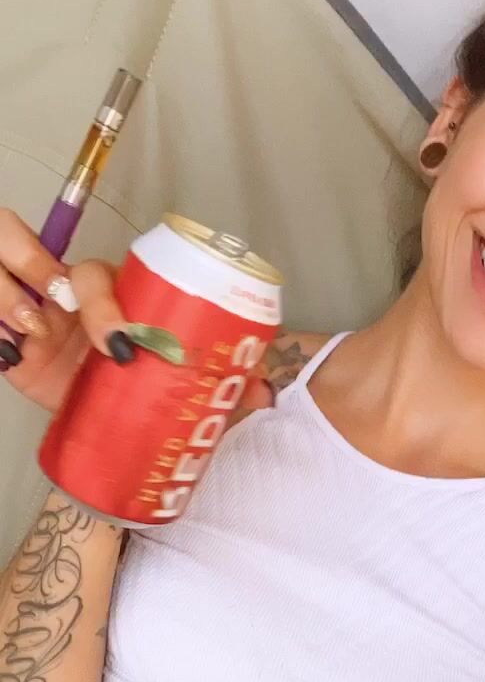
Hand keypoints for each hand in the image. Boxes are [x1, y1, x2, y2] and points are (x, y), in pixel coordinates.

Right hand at [0, 209, 273, 415]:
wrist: (103, 427)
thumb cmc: (142, 389)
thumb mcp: (175, 383)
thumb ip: (218, 383)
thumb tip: (262, 391)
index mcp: (111, 294)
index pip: (94, 273)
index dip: (104, 304)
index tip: (122, 349)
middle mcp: (66, 297)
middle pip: (38, 254)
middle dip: (43, 276)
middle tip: (62, 332)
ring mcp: (33, 314)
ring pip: (1, 273)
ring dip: (6, 297)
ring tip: (28, 338)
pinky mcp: (11, 346)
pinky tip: (9, 353)